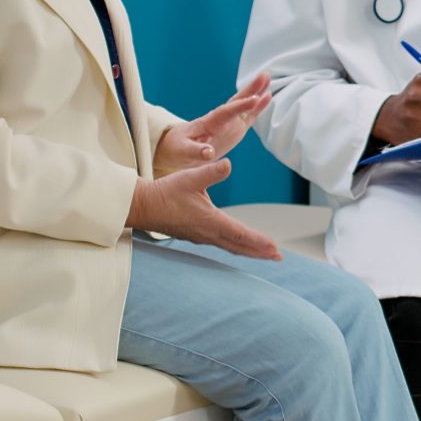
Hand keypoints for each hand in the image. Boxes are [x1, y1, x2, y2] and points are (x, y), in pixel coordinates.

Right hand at [127, 160, 280, 260]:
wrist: (143, 205)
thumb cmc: (166, 191)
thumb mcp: (191, 177)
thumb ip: (212, 172)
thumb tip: (229, 164)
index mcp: (210, 221)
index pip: (241, 234)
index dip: (259, 242)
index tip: (275, 248)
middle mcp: (207, 233)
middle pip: (239, 247)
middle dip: (259, 252)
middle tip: (278, 257)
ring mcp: (200, 236)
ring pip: (230, 246)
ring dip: (248, 250)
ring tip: (263, 252)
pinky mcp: (194, 235)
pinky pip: (220, 243)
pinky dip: (234, 245)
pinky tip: (236, 242)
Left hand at [154, 72, 271, 171]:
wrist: (179, 148)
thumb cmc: (179, 148)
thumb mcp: (183, 151)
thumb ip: (196, 151)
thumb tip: (209, 153)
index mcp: (209, 123)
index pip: (226, 112)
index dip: (240, 106)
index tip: (254, 98)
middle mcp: (221, 119)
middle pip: (236, 101)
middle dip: (250, 90)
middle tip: (264, 76)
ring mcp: (229, 123)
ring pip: (245, 105)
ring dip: (256, 92)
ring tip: (267, 78)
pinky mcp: (235, 129)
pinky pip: (248, 116)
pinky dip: (258, 106)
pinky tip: (268, 95)